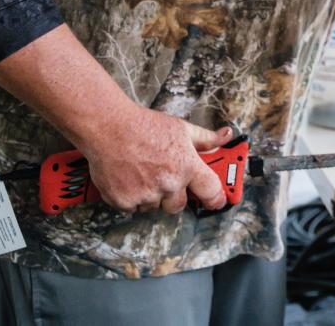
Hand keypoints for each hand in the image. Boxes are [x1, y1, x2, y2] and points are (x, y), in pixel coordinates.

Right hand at [79, 106, 231, 214]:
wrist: (109, 127)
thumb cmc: (144, 126)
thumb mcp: (181, 128)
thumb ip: (206, 138)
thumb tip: (226, 136)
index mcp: (187, 166)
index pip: (211, 192)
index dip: (216, 199)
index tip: (216, 202)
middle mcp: (169, 184)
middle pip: (179, 205)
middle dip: (174, 195)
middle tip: (164, 176)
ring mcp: (146, 194)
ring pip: (155, 206)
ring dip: (151, 195)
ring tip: (142, 171)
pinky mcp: (124, 201)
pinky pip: (133, 208)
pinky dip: (131, 197)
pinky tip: (129, 177)